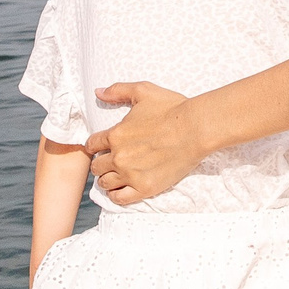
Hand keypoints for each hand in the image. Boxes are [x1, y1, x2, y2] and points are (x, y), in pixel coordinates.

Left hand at [85, 82, 196, 204]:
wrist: (196, 129)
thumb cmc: (172, 108)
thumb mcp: (143, 91)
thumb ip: (118, 91)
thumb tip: (98, 92)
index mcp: (115, 134)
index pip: (91, 145)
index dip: (95, 146)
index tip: (103, 147)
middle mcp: (118, 156)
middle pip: (96, 166)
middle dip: (101, 163)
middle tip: (111, 162)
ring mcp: (130, 174)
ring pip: (105, 183)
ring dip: (107, 179)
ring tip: (116, 176)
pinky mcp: (144, 188)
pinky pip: (119, 198)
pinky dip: (116, 195)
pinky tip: (121, 189)